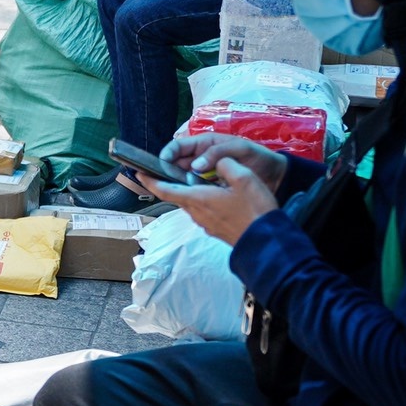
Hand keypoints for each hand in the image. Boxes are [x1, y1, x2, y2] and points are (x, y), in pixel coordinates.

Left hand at [146, 155, 280, 245]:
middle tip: (171, 169)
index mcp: (198, 199)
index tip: (139, 173)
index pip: (165, 190)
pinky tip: (216, 195)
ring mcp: (206, 224)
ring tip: (197, 178)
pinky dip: (203, 200)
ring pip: (191, 204)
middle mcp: (197, 213)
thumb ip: (226, 165)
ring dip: (189, 191)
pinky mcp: (216, 230)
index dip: (150, 181)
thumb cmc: (254, 210)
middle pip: (178, 196)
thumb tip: (218, 162)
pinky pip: (203, 212)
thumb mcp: (244, 178)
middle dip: (171, 183)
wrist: (267, 243)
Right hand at [166, 132, 289, 192]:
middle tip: (160, 181)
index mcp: (205, 144)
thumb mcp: (241, 149)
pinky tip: (187, 199)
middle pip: (176, 164)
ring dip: (177, 184)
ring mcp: (205, 175)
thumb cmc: (260, 158)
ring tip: (169, 191)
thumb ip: (218, 154)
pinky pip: (194, 191)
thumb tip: (195, 166)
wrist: (276, 177)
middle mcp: (201, 159)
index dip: (168, 153)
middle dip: (167, 171)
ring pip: (182, 179)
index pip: (179, 146)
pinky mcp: (210, 189)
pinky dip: (189, 194)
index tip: (162, 163)